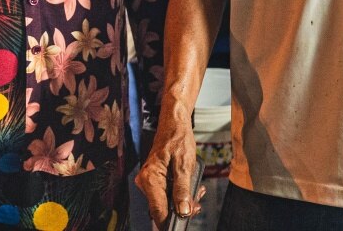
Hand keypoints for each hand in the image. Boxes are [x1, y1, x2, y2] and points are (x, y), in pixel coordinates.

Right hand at [135, 114, 203, 228]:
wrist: (173, 122)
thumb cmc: (178, 138)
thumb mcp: (185, 164)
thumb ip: (183, 190)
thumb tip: (183, 211)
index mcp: (150, 179)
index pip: (158, 211)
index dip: (172, 221)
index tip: (185, 222)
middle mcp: (145, 182)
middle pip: (162, 208)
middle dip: (181, 209)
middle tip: (197, 203)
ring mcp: (148, 181)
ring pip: (165, 202)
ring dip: (181, 201)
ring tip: (196, 192)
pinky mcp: (154, 180)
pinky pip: (165, 193)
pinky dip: (178, 193)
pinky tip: (190, 188)